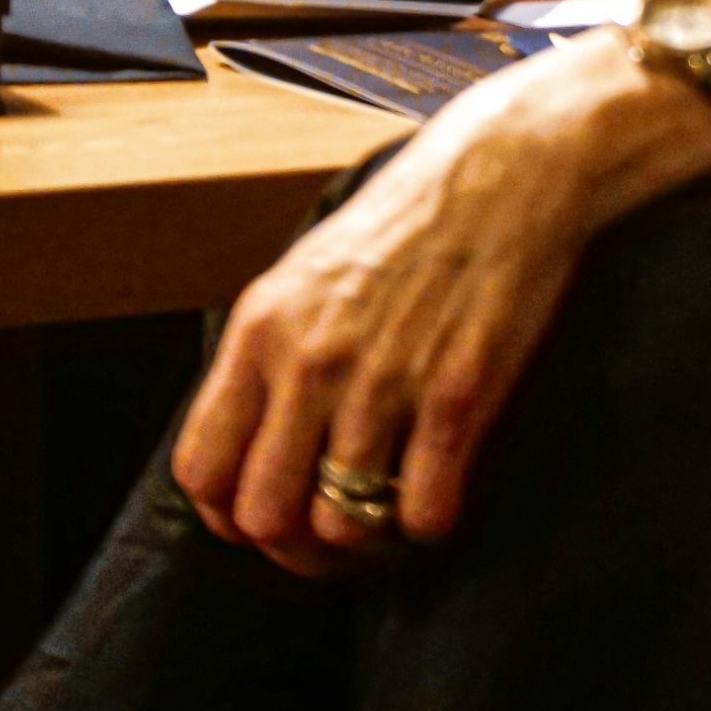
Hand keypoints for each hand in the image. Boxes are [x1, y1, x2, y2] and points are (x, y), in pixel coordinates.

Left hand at [174, 39, 710, 574]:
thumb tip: (248, 448)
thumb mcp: (308, 272)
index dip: (229, 514)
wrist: (508, 167)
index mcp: (264, 327)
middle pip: (264, 516)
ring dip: (369, 532)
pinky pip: (423, 512)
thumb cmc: (410, 220)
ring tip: (392, 501)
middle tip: (336, 524)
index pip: (202, 469)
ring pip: (343, 524)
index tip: (269, 512)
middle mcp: (313, 359)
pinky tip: (442, 484)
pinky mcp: (458, 393)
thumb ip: (271, 355)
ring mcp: (385, 380)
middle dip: (295, 542)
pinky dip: (429, 518)